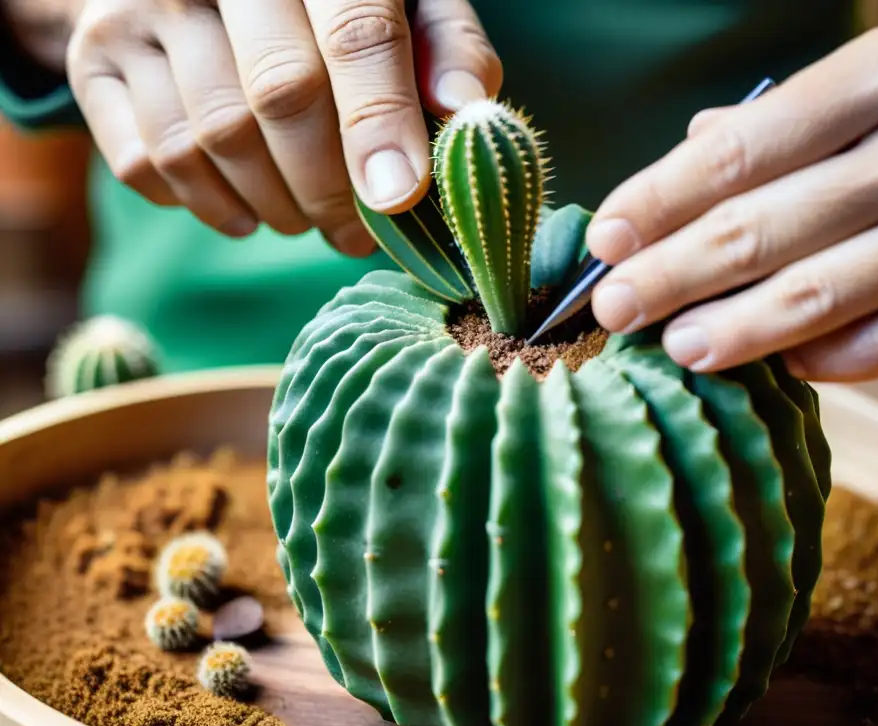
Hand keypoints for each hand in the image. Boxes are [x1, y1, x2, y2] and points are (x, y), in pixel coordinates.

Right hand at [64, 0, 501, 253]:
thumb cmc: (327, 7)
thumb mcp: (401, 1)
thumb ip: (444, 46)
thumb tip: (467, 110)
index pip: (354, 34)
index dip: (379, 122)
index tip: (399, 196)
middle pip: (279, 97)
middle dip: (330, 188)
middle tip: (359, 234)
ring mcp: (141, 9)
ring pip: (212, 140)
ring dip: (274, 208)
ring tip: (308, 220)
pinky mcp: (94, 56)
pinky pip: (147, 163)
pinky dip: (207, 207)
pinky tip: (247, 209)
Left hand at [586, 22, 877, 381]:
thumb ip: (785, 130)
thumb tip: (685, 150)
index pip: (743, 148)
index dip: (659, 199)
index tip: (605, 238)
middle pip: (761, 225)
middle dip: (669, 273)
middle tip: (613, 307)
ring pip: (811, 295)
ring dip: (726, 329)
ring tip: (672, 346)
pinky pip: (870, 348)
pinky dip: (808, 359)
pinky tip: (768, 362)